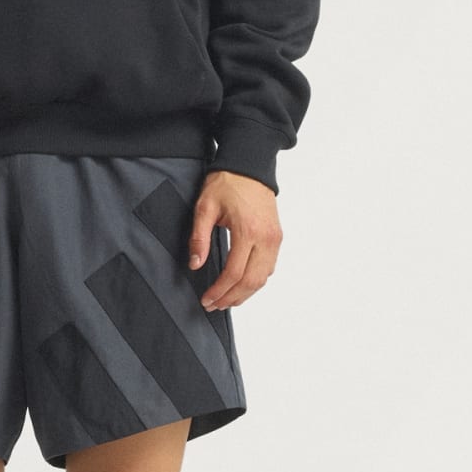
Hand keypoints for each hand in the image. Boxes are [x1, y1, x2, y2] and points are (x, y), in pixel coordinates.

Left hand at [189, 167, 281, 310]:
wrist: (249, 166)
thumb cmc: (227, 183)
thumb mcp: (205, 208)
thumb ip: (199, 238)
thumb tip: (195, 264)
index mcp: (248, 230)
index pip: (234, 272)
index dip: (219, 291)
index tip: (207, 299)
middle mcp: (266, 238)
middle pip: (251, 281)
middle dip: (231, 297)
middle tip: (214, 305)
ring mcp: (274, 239)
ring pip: (263, 278)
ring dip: (245, 293)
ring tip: (226, 300)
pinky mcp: (277, 237)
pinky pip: (269, 268)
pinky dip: (256, 282)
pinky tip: (241, 285)